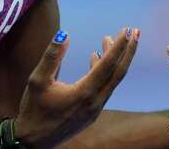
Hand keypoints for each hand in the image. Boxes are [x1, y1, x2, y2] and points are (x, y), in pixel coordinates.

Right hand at [15, 27, 138, 147]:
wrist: (33, 141)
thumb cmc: (33, 110)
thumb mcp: (37, 80)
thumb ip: (52, 56)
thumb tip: (65, 34)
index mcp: (84, 93)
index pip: (108, 64)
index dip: (119, 45)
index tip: (129, 30)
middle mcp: (95, 102)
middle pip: (118, 72)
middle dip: (128, 51)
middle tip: (135, 31)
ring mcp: (95, 109)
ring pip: (111, 80)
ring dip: (114, 59)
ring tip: (108, 39)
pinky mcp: (92, 114)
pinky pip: (104, 88)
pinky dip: (105, 72)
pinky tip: (96, 58)